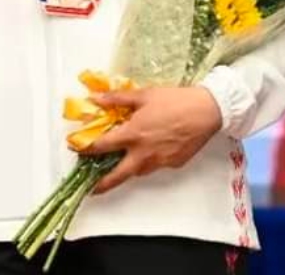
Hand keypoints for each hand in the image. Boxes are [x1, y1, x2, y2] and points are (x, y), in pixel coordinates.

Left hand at [83, 86, 222, 193]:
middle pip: (118, 175)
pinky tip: (146, 153)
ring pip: (137, 171)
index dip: (86, 148)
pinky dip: (146, 162)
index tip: (77, 150)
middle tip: (92, 188)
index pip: (103, 146)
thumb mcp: (143, 95)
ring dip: (126, 171)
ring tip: (117, 168)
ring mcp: (160, 161)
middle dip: (102, 184)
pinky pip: (154, 166)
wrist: (207, 111)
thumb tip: (95, 98)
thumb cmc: (175, 100)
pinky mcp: (174, 163)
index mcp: (133, 134)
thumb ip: (116, 99)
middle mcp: (144, 152)